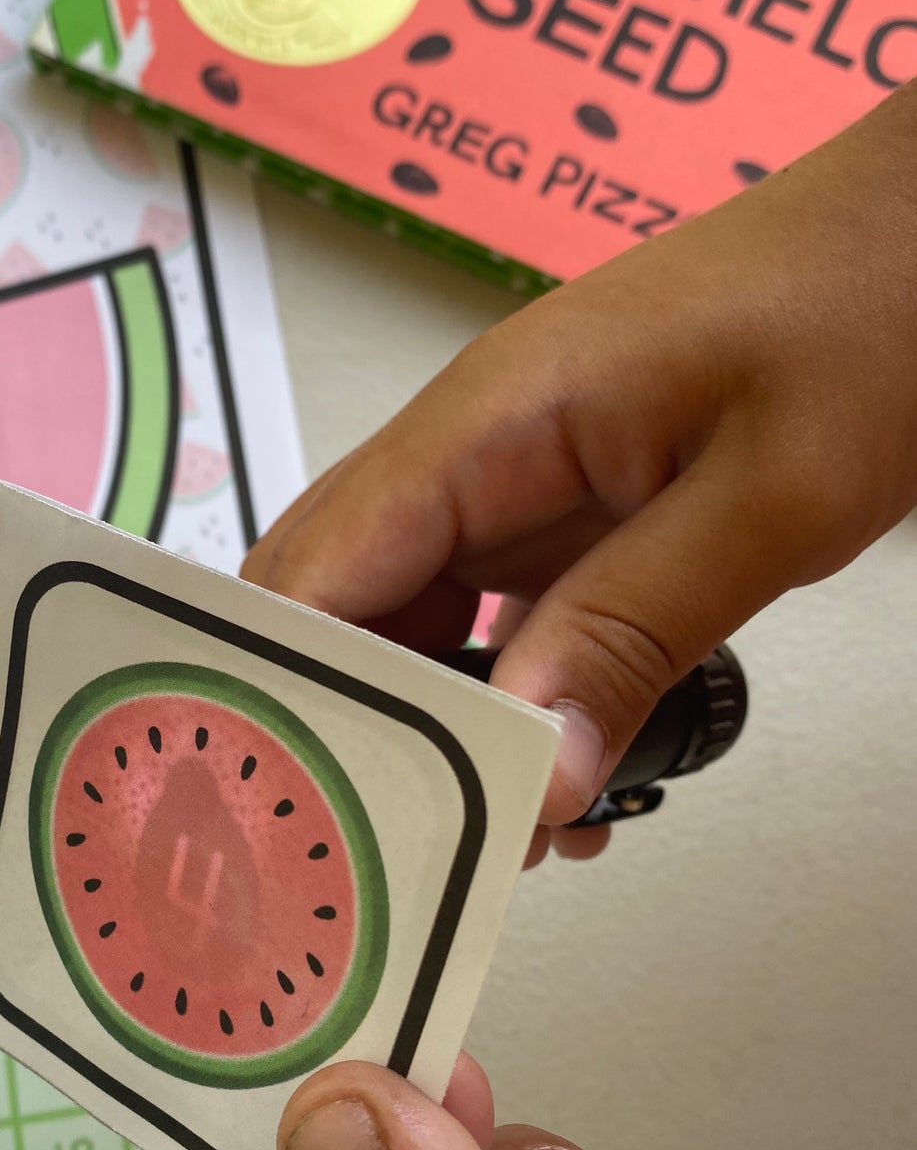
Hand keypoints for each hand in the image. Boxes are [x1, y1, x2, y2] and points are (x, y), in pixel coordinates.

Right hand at [244, 82, 916, 825]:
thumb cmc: (862, 309)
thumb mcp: (767, 498)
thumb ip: (636, 632)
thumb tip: (533, 768)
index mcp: (487, 423)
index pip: (319, 573)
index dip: (290, 693)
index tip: (302, 806)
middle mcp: (473, 447)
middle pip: (336, 600)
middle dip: (350, 721)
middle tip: (390, 840)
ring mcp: (513, 472)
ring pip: (409, 615)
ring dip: (429, 719)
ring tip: (491, 827)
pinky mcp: (562, 500)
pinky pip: (492, 610)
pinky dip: (499, 694)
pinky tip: (552, 765)